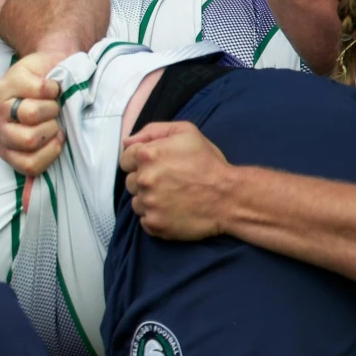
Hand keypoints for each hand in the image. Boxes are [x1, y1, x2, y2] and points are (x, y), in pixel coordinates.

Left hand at [0, 51, 69, 176]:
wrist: (52, 69)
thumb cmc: (52, 109)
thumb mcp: (48, 138)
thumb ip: (42, 160)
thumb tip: (32, 199)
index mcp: (7, 148)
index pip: (29, 165)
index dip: (51, 151)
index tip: (58, 138)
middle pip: (30, 139)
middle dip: (51, 127)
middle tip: (53, 117)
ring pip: (33, 114)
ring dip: (52, 106)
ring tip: (51, 102)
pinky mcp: (10, 80)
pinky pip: (41, 89)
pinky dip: (54, 87)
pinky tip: (50, 87)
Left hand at [123, 120, 234, 240]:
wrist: (229, 196)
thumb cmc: (209, 163)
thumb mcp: (186, 133)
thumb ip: (153, 131)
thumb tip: (127, 141)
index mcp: (148, 155)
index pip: (125, 159)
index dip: (140, 162)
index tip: (157, 166)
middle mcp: (144, 179)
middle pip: (131, 181)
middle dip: (146, 180)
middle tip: (170, 182)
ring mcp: (148, 204)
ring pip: (137, 201)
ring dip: (150, 199)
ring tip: (173, 196)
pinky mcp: (154, 224)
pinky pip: (145, 220)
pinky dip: (156, 216)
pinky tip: (173, 210)